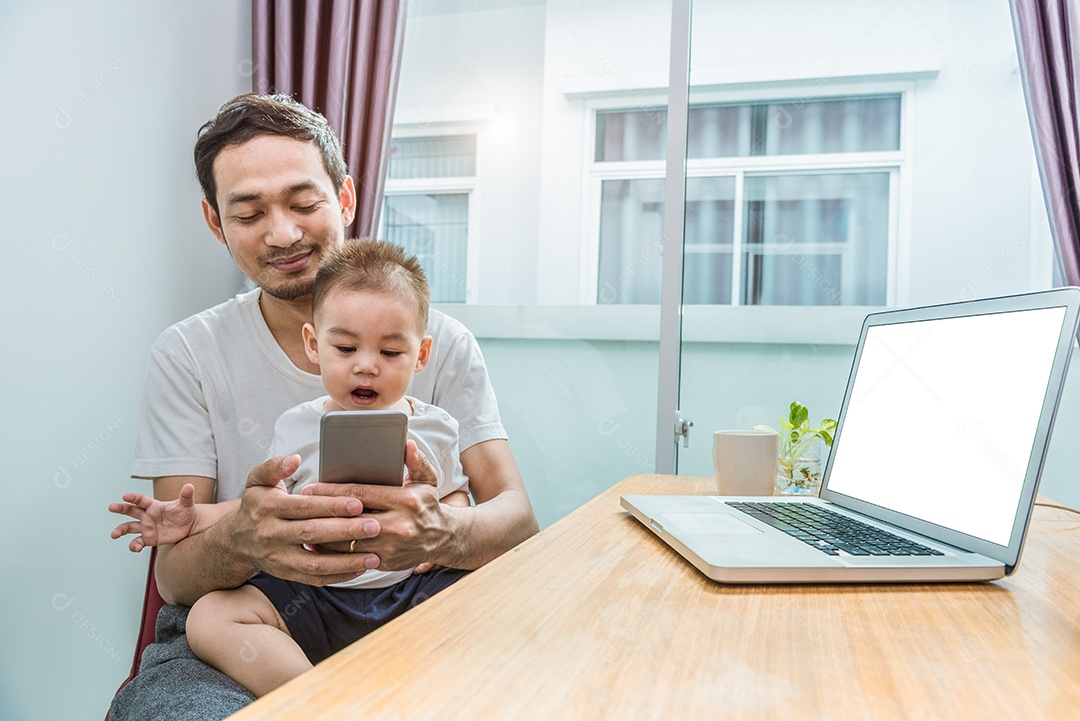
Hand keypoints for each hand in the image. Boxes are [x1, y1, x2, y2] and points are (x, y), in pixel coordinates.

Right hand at [109, 484, 196, 551]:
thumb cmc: (185, 512)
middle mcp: (147, 515)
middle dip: (120, 508)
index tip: (125, 496)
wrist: (188, 527)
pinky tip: (135, 548)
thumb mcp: (187, 504)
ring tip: (113, 534)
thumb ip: (186, 496)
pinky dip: (134, 545)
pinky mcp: (149, 539)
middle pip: (131, 511)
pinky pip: (138, 542)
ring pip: (129, 527)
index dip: (133, 498)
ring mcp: (146, 527)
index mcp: (154, 506)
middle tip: (111, 507)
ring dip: (120, 530)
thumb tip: (190, 486)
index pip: (141, 500)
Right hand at [229, 455, 382, 585]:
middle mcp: (271, 534)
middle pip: (312, 534)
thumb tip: (293, 459)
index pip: (304, 507)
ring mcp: (278, 558)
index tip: (358, 503)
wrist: (235, 539)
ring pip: (315, 563)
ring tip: (374, 556)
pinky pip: (315, 578)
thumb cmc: (257, 504)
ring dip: (346, 561)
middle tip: (374, 527)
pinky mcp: (286, 574)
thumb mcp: (257, 480)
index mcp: (268, 508)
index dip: (331, 506)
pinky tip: (360, 568)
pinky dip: (339, 576)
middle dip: (345, 531)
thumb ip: (273, 466)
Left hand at [302, 440, 455, 571]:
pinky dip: (333, 552)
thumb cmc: (427, 504)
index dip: (333, 491)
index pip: (361, 494)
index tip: (311, 487)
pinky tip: (318, 544)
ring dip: (323, 534)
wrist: (443, 539)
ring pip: (348, 542)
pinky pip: (352, 558)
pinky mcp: (386, 563)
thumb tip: (407, 443)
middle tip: (300, 506)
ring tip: (303, 524)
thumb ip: (416, 461)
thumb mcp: (427, 479)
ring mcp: (392, 548)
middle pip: (350, 519)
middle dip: (322, 512)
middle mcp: (399, 526)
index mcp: (406, 501)